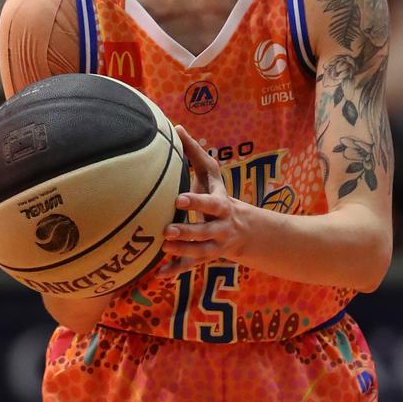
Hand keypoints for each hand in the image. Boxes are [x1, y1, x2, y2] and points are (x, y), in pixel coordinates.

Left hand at [160, 126, 245, 277]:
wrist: (243, 228)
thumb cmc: (217, 194)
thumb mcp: (212, 175)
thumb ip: (194, 153)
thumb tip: (177, 127)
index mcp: (221, 204)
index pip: (211, 203)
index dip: (196, 202)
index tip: (178, 199)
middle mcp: (221, 226)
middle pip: (206, 231)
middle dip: (188, 231)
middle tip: (166, 229)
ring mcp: (215, 244)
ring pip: (200, 251)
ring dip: (182, 250)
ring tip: (163, 246)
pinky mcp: (206, 257)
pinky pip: (191, 265)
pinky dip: (176, 270)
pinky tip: (160, 274)